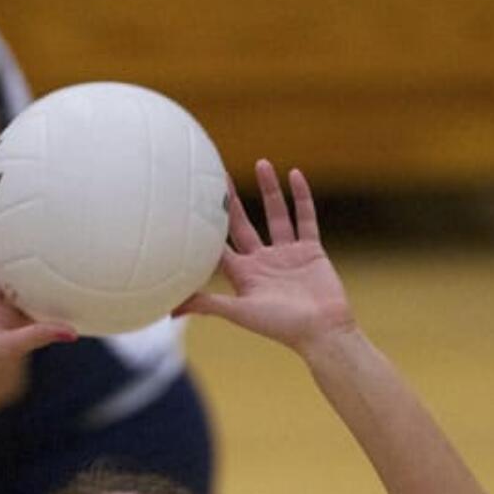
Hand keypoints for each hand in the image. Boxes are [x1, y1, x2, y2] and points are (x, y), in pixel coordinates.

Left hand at [175, 160, 353, 351]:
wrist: (322, 331)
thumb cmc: (280, 326)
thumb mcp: (240, 313)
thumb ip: (208, 305)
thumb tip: (171, 311)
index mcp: (243, 275)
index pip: (219, 246)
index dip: (208, 226)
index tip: (195, 202)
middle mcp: (263, 262)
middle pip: (243, 225)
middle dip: (233, 201)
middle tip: (220, 174)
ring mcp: (287, 255)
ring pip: (276, 215)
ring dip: (269, 190)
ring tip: (262, 163)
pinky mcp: (311, 251)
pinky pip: (305, 218)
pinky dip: (301, 197)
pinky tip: (294, 175)